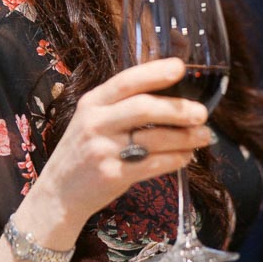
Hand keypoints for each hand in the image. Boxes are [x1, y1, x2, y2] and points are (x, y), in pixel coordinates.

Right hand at [15, 58, 209, 246]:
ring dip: (185, 137)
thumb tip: (171, 94)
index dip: (154, 72)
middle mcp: (95, 123)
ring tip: (203, 136)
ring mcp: (103, 150)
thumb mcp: (92, 120)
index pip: (126, 81)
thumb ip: (121, 106)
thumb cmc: (84, 152)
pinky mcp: (113, 175)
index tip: (180, 67)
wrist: (59, 193)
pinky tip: (186, 156)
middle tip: (201, 113)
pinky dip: (175, 159)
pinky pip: (153, 164)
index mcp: (92, 102)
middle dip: (178, 109)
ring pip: (154, 138)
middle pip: (143, 108)